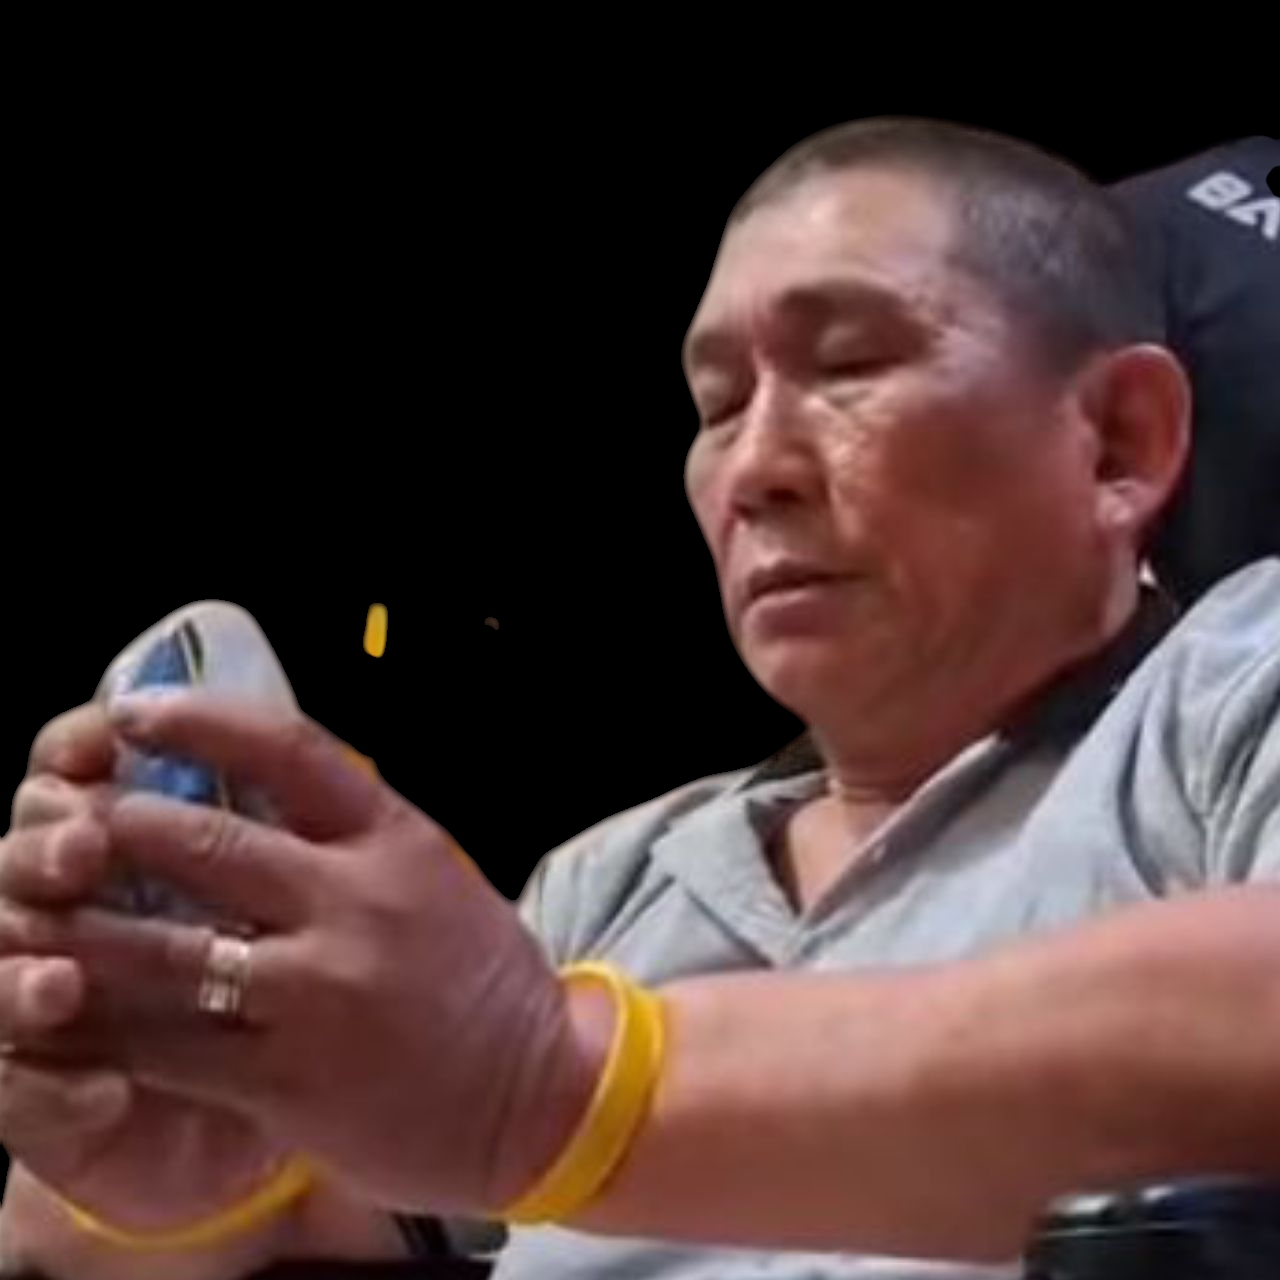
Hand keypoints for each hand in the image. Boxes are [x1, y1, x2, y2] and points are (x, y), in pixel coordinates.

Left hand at [3, 690, 585, 1217]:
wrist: (536, 1094)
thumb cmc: (481, 979)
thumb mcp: (432, 874)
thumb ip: (351, 834)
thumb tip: (252, 790)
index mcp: (396, 840)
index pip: (287, 750)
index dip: (198, 720)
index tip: (134, 713)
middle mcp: (354, 905)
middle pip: (203, 843)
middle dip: (113, 828)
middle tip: (60, 822)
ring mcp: (318, 993)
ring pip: (161, 949)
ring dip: (80, 928)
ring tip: (29, 911)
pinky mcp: (286, 1080)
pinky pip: (164, 1045)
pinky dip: (99, 1027)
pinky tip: (61, 1012)